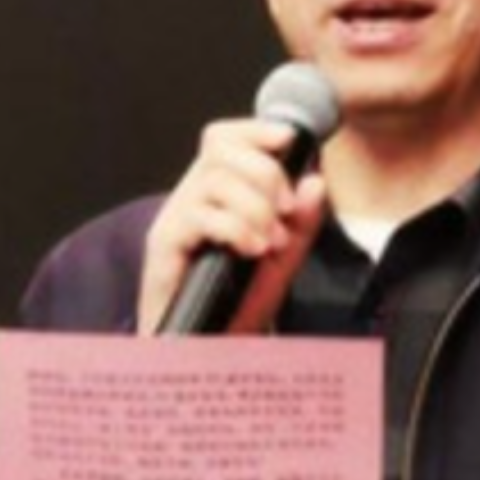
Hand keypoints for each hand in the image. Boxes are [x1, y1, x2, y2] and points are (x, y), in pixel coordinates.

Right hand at [137, 118, 327, 334]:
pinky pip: (198, 216)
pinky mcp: (164, 245)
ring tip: (270, 242)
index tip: (290, 139)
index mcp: (217, 194)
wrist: (213, 350)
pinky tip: (252, 249)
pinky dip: (235, 227)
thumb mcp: (283, 259)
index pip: (225, 139)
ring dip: (254, 206)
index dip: (255, 129)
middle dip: (265, 173)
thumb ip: (302, 223)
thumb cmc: (240, 303)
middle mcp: (191, 199)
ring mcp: (174, 220)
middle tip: (286, 211)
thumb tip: (316, 181)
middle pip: (219, 149)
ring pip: (213, 181)